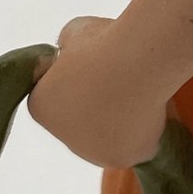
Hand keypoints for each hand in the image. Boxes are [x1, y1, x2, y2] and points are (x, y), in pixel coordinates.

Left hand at [27, 15, 167, 169]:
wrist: (135, 63)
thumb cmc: (101, 43)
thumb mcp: (73, 35)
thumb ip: (68, 51)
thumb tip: (73, 53)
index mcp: (40, 107)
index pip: (54, 96)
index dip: (74, 77)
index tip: (95, 62)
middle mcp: (63, 137)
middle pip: (81, 120)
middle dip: (97, 103)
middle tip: (120, 78)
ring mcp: (93, 153)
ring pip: (108, 136)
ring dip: (119, 119)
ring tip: (139, 91)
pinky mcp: (124, 158)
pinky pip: (133, 143)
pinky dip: (143, 128)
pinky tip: (152, 108)